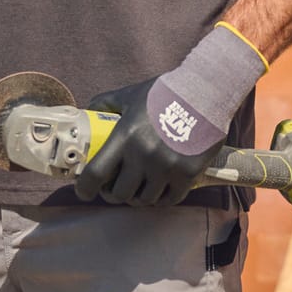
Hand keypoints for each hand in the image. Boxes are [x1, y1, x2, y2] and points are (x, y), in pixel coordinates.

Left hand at [72, 81, 215, 206]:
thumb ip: (107, 103)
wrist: (207, 92)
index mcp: (126, 136)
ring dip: (138, 196)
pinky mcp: (188, 174)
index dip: (84, 188)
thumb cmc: (166, 92)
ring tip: (139, 187)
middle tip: (114, 188)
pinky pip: (169, 199)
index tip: (84, 190)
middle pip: (119, 194)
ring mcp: (167, 167)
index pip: (96, 174)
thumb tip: (89, 111)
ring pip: (145, 200)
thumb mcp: (131, 94)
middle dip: (112, 194)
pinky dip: (161, 198)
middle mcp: (144, 155)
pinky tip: (159, 190)